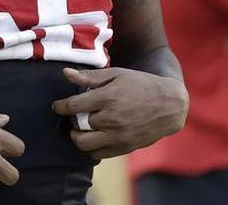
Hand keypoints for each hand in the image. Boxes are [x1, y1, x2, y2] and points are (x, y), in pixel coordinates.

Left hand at [51, 67, 187, 158]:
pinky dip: (91, 148)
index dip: (60, 106)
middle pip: (77, 126)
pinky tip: (94, 137)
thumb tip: (65, 73)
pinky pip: (98, 154)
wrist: (170, 105)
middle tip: (73, 116)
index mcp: (107, 98)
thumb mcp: (117, 74)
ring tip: (81, 129)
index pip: (72, 106)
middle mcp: (111, 119)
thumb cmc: (141, 85)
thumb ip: (90, 76)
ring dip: (78, 137)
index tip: (57, 106)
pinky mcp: (124, 147)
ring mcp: (118, 136)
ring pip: (84, 144)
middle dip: (70, 121)